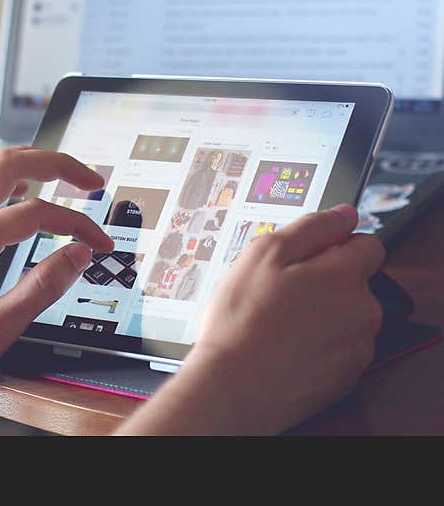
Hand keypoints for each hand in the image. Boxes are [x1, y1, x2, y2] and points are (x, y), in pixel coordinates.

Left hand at [0, 147, 113, 405]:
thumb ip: (42, 288)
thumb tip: (78, 255)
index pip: (34, 213)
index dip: (75, 222)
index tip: (98, 242)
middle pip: (6, 164)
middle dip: (55, 164)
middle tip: (89, 180)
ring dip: (24, 159)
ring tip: (57, 170)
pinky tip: (17, 187)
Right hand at [117, 204, 384, 434]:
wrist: (235, 387)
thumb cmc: (242, 322)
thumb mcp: (262, 255)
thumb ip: (310, 228)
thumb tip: (343, 215)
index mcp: (345, 276)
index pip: (366, 243)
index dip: (334, 244)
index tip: (305, 255)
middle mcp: (363, 311)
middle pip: (354, 281)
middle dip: (323, 280)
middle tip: (278, 290)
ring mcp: (358, 347)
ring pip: (346, 315)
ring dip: (321, 313)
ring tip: (277, 321)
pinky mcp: (347, 376)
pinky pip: (338, 347)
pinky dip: (318, 343)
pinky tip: (284, 345)